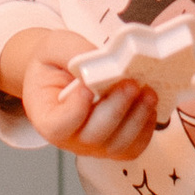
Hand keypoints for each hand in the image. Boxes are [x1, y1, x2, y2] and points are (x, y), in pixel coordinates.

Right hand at [1, 29, 158, 162]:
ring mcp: (94, 145)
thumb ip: (73, 52)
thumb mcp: (53, 47)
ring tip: (148, 92)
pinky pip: (134, 146)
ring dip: (137, 119)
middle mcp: (69, 138)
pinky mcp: (115, 144)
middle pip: (93, 136)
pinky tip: (149, 103)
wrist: (62, 73)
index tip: (87, 88)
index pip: (58, 126)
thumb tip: (104, 60)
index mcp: (46, 117)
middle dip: (116, 109)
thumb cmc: (54, 64)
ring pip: (118, 145)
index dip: (75, 111)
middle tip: (131, 83)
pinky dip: (146, 127)